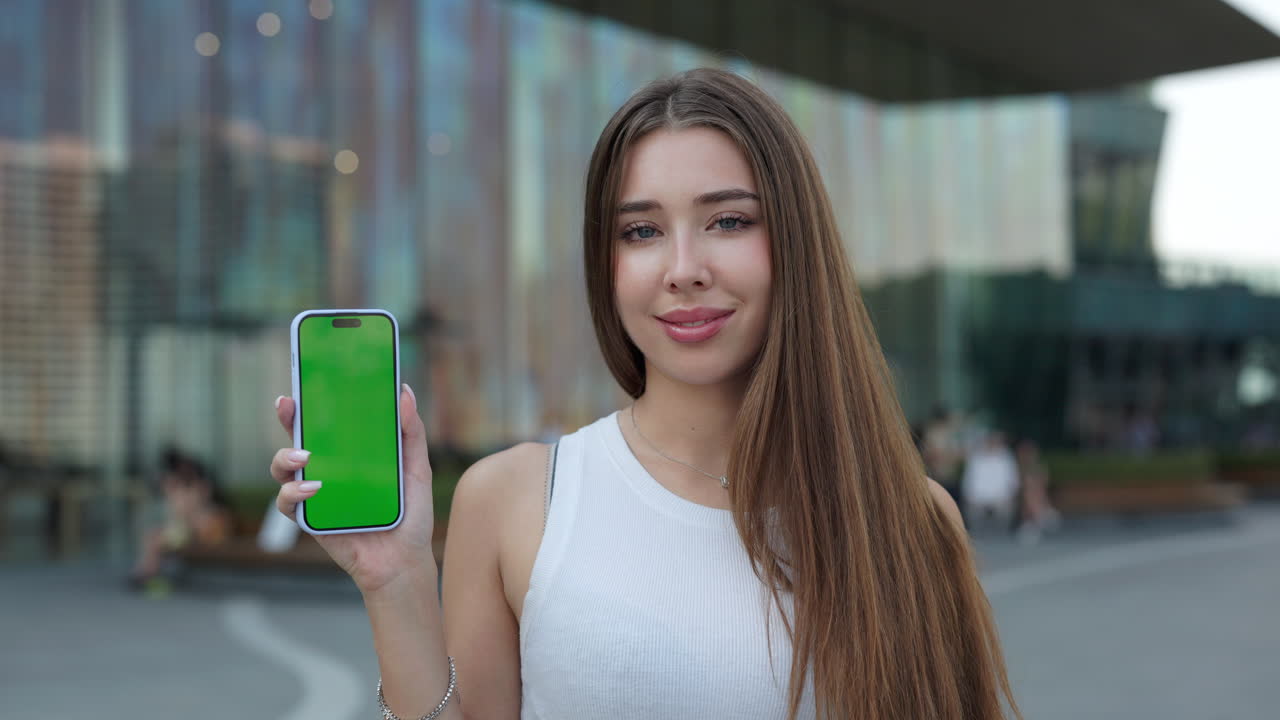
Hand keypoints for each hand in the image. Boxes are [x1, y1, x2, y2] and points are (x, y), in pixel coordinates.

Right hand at [268, 385, 437, 593]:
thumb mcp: (416, 468)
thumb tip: (404, 391)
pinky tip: (313, 488)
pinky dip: (293, 493)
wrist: (403, 560)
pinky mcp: (309, 519)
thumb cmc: (410, 514)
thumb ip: (411, 432)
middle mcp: (327, 469)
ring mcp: (315, 493)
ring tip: (304, 456)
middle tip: (287, 405)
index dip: (311, 401)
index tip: (304, 383)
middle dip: (288, 418)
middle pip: (297, 437)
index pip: (326, 422)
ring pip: (282, 468)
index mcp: (350, 453)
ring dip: (284, 457)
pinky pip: (287, 502)